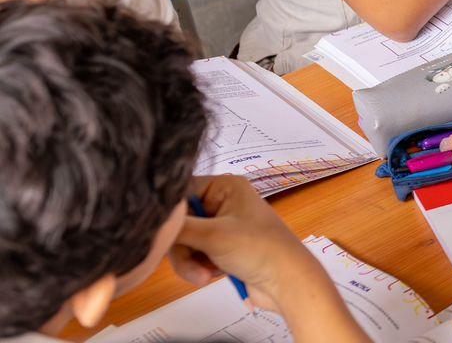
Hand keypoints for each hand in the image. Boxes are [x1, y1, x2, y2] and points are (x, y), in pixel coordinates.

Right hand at [169, 175, 324, 312]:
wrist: (286, 282)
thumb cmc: (258, 249)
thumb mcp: (214, 235)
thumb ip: (178, 227)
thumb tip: (148, 218)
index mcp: (225, 187)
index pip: (181, 190)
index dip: (168, 212)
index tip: (157, 230)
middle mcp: (222, 202)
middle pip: (179, 221)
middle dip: (182, 248)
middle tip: (192, 265)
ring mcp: (222, 226)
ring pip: (184, 242)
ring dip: (190, 262)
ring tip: (204, 276)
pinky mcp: (221, 247)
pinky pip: (195, 255)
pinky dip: (199, 268)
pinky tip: (211, 276)